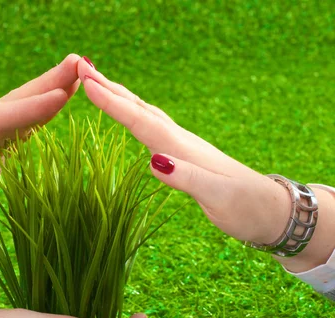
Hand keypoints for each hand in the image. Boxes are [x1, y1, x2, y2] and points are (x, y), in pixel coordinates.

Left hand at [0, 54, 81, 260]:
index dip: (28, 109)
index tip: (60, 97)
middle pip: (8, 108)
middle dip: (42, 87)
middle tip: (78, 65)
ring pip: (12, 120)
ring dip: (41, 100)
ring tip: (72, 82)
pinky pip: (10, 141)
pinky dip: (30, 125)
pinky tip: (46, 114)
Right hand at [77, 57, 334, 273]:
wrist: (270, 211)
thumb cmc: (246, 208)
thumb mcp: (218, 196)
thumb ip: (188, 178)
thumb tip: (154, 161)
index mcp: (184, 150)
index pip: (142, 122)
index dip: (114, 104)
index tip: (88, 84)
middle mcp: (181, 143)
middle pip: (141, 110)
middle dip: (112, 91)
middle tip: (83, 70)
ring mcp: (184, 148)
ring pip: (146, 116)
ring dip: (121, 100)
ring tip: (98, 85)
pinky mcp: (185, 158)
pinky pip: (152, 130)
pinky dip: (135, 117)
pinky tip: (130, 117)